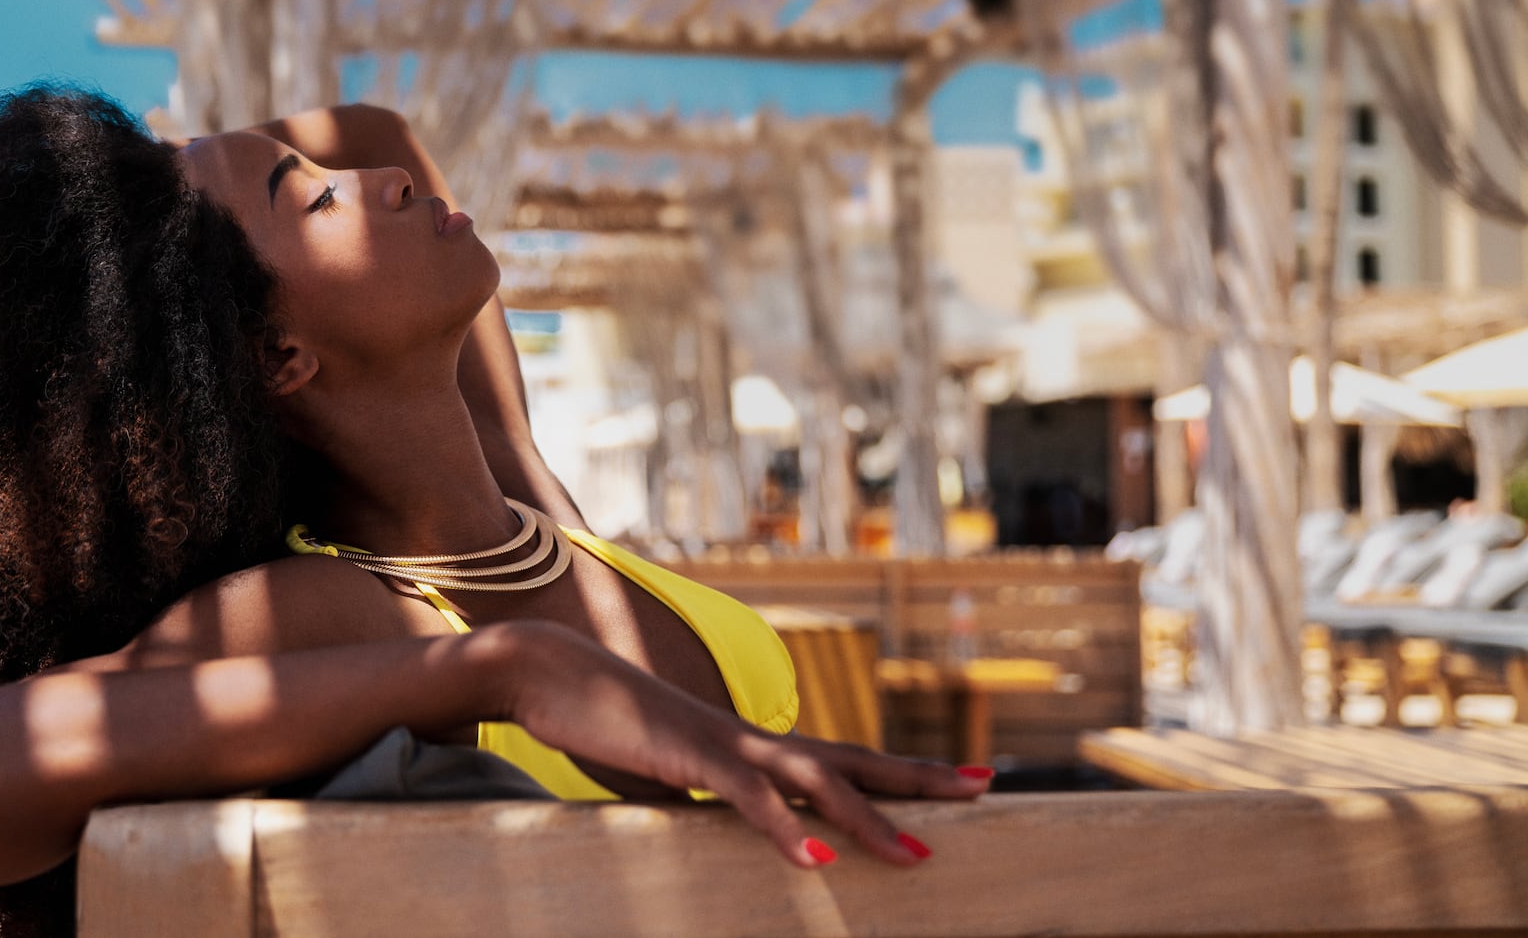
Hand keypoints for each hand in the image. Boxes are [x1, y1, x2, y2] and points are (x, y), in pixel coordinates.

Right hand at [492, 621, 987, 867]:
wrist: (551, 673)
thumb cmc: (605, 722)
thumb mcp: (667, 769)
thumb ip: (704, 790)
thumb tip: (720, 814)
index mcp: (753, 745)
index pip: (845, 759)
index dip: (902, 772)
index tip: (962, 780)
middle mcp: (753, 738)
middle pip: (854, 759)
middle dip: (920, 778)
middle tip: (984, 789)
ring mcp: (725, 743)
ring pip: (816, 780)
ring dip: (870, 820)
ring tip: (918, 856)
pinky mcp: (690, 756)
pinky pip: (748, 798)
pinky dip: (786, 830)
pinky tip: (817, 862)